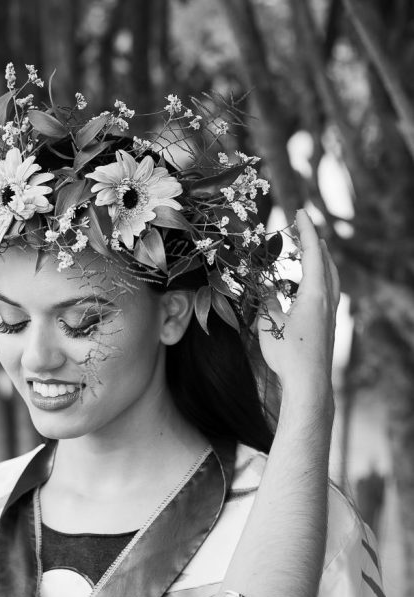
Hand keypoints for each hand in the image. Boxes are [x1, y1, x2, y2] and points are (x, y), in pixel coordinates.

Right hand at [257, 210, 339, 402]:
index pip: (312, 254)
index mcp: (315, 294)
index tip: (300, 213)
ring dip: (321, 262)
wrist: (308, 384)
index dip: (306, 231)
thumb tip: (265, 289)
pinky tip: (311, 287)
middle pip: (327, 263)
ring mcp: (330, 315)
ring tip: (310, 252)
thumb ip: (267, 302)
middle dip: (315, 243)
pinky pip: (328, 293)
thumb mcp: (268, 324)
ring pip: (331, 279)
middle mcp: (327, 301)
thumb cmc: (288, 354)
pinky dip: (321, 280)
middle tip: (302, 229)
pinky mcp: (328, 327)